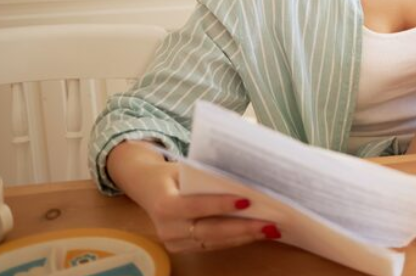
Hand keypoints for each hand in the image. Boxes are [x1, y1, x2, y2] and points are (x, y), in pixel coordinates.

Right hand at [107, 141, 279, 252]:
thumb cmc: (171, 172)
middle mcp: (167, 228)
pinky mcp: (182, 248)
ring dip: (244, 236)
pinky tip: (256, 233)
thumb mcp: (184, 167)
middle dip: (242, 227)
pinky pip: (213, 246)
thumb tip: (244, 175)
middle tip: (269, 222)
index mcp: (164, 204)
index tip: (246, 200)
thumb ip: (207, 174)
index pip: (196, 206)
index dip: (220, 204)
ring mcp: (174, 242)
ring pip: (215, 241)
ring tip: (270, 228)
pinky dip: (236, 239)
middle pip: (210, 230)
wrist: (145, 186)